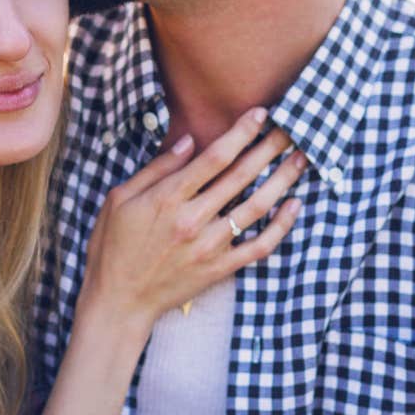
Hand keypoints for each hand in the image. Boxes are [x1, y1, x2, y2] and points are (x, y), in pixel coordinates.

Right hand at [78, 108, 304, 335]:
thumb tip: (188, 141)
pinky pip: (259, 247)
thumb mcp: (120, 198)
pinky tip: (294, 206)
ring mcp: (209, 246)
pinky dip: (281, 227)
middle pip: (241, 176)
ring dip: (282, 181)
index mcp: (167, 198)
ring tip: (301, 159)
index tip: (261, 114)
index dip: (241, 133)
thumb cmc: (113, 246)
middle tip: (292, 129)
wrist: (118, 301)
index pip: (214, 157)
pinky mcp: (219, 268)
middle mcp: (193, 219)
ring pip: (256, 208)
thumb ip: (156, 169)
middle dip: (269, 149)